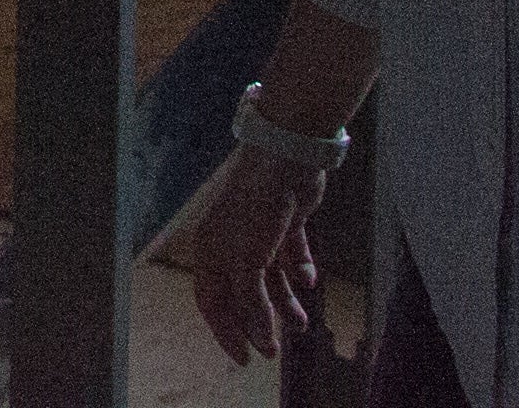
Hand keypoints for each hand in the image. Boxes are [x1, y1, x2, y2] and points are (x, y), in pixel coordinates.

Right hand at [182, 140, 324, 361]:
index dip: (228, 332)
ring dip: (284, 302)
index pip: (212, 302)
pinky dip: (299, 268)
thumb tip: (261, 341)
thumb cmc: (255, 208)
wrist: (286, 157)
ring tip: (303, 324)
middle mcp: (230, 243)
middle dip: (259, 321)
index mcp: (210, 251)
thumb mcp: (247, 263)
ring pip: (269, 279)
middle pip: (242, 293)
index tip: (247, 360)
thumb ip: (252, 304)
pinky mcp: (284, 221)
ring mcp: (258, 231)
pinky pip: (290, 254)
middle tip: (276, 349)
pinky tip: (309, 280)